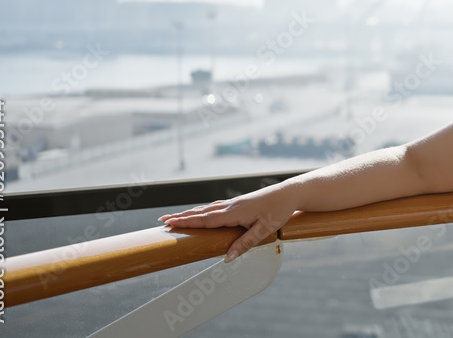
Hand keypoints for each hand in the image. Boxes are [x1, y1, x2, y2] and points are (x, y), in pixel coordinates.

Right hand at [158, 182, 299, 260]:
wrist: (290, 193)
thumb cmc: (278, 211)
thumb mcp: (264, 229)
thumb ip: (245, 244)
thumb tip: (227, 258)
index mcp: (234, 212)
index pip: (205, 219)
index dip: (186, 222)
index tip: (169, 223)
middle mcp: (231, 206)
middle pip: (201, 212)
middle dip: (181, 217)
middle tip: (162, 221)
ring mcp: (234, 203)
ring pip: (207, 209)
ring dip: (190, 213)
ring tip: (176, 217)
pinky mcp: (239, 203)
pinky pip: (216, 207)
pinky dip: (204, 210)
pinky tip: (202, 212)